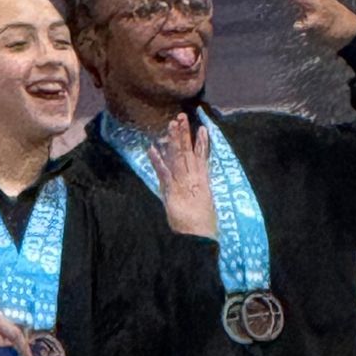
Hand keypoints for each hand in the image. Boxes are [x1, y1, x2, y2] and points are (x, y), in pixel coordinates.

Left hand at [152, 113, 215, 238]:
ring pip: (179, 158)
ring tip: (171, 124)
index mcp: (202, 183)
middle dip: (185, 135)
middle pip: (188, 153)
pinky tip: (152, 150)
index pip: (201, 159)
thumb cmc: (202, 227)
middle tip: (181, 117)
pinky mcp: (173, 193)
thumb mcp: (203, 208)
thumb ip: (199, 196)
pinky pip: (164, 174)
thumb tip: (199, 190)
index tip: (202, 129)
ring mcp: (184, 185)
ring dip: (174, 141)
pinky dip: (158, 162)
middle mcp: (194, 180)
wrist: (201, 239)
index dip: (201, 143)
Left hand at [262, 0, 355, 52]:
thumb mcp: (319, 7)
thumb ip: (303, 4)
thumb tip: (288, 5)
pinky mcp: (317, 24)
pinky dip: (301, 26)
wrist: (351, 32)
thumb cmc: (334, 19)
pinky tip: (302, 28)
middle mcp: (314, 0)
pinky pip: (304, 25)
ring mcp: (315, 11)